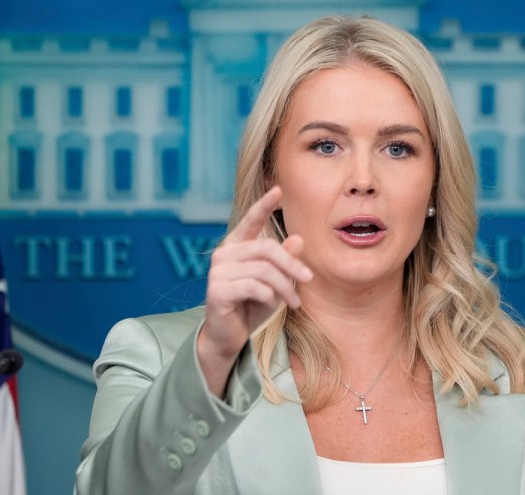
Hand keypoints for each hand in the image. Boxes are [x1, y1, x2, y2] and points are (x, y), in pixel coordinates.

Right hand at [198, 186, 311, 394]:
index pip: (251, 221)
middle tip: (308, 279)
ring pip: (264, 270)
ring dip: (284, 287)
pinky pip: (254, 287)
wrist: (229, 335)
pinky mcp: (217, 290)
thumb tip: (299, 239)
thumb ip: (284, 261)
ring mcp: (218, 271)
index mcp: (237, 246)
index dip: (264, 205)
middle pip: (267, 248)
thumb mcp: (275, 282)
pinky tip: (272, 305)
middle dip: (292, 264)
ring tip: (293, 301)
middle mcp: (224, 254)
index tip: (278, 189)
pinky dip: (270, 297)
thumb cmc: (252, 305)